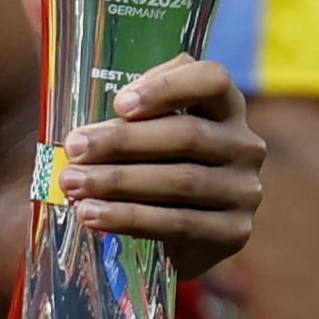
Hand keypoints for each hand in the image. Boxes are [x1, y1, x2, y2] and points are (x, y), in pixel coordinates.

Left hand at [54, 55, 265, 275]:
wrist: (182, 239)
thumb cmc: (155, 169)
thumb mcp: (148, 132)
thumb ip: (131, 112)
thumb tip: (81, 120)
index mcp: (226, 107)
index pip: (212, 79)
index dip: (166, 87)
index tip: (119, 104)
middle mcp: (244, 145)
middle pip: (186, 135)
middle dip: (123, 141)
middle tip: (74, 149)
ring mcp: (244, 191)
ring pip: (180, 181)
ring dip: (118, 182)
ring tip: (74, 185)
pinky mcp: (233, 232)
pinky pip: (177, 223)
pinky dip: (128, 218)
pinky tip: (92, 215)